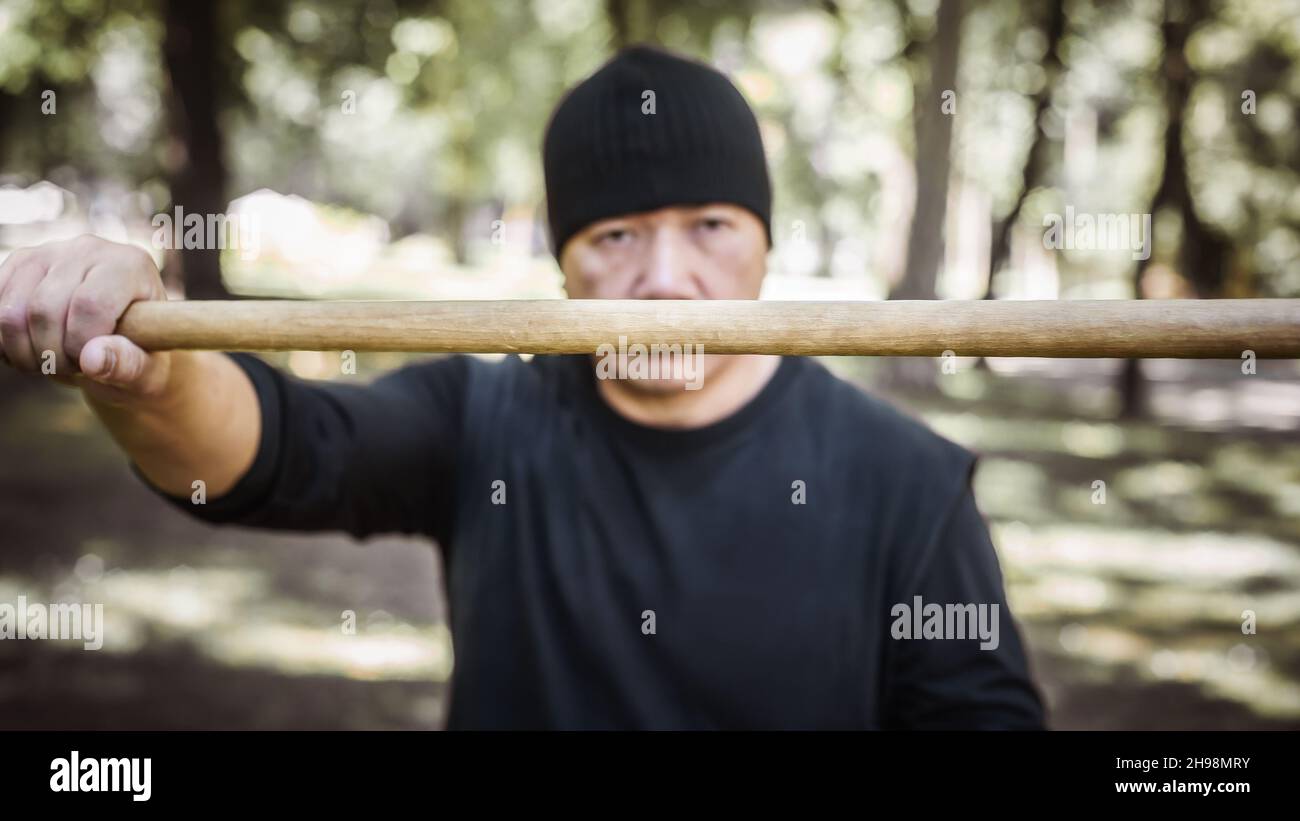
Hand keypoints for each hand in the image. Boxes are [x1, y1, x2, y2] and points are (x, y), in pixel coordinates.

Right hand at [0, 234, 171, 404]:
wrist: (119, 340)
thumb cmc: (139, 355)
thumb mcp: (148, 369)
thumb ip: (129, 365)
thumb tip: (92, 359)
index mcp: (130, 266)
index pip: (90, 303)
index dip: (80, 344)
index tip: (90, 364)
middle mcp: (89, 249)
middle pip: (44, 309)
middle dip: (52, 355)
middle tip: (72, 368)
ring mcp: (49, 252)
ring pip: (10, 311)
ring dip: (24, 352)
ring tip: (52, 362)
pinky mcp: (19, 263)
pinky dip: (3, 340)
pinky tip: (30, 349)